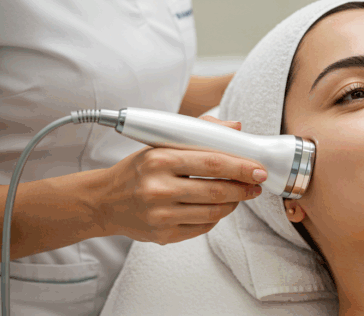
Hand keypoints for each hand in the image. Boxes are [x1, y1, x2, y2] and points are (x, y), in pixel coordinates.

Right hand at [94, 117, 265, 244]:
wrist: (104, 201)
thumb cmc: (138, 170)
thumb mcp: (160, 145)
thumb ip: (199, 133)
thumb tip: (235, 128)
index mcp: (159, 159)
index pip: (212, 162)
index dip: (241, 167)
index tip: (259, 169)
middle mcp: (158, 188)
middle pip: (216, 190)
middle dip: (243, 188)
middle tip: (256, 184)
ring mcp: (160, 214)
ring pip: (213, 212)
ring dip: (234, 204)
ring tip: (240, 195)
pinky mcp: (163, 235)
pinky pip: (202, 228)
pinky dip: (216, 217)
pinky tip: (218, 208)